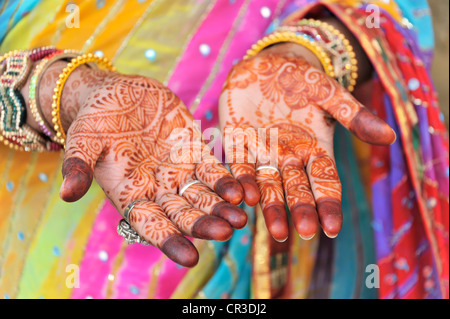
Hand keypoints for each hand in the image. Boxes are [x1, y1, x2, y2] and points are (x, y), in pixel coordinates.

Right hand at [40, 66, 246, 266]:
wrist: (117, 92)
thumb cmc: (95, 118)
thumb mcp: (82, 139)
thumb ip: (78, 166)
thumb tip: (66, 195)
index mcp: (130, 194)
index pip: (151, 224)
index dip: (170, 241)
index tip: (191, 258)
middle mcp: (157, 188)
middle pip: (183, 214)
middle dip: (203, 225)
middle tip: (226, 233)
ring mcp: (178, 171)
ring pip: (202, 196)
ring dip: (221, 208)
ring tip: (240, 218)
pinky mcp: (194, 151)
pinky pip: (214, 170)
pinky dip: (226, 181)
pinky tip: (241, 191)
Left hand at [219, 48, 395, 241]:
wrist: (268, 63)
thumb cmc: (303, 78)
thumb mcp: (329, 93)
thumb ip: (353, 115)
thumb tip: (390, 137)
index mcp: (314, 148)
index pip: (324, 181)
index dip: (329, 204)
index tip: (332, 228)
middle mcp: (288, 157)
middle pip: (296, 188)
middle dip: (300, 210)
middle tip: (304, 232)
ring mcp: (261, 152)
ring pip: (267, 184)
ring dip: (270, 207)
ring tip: (275, 232)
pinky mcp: (236, 142)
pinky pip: (238, 164)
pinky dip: (241, 180)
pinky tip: (244, 197)